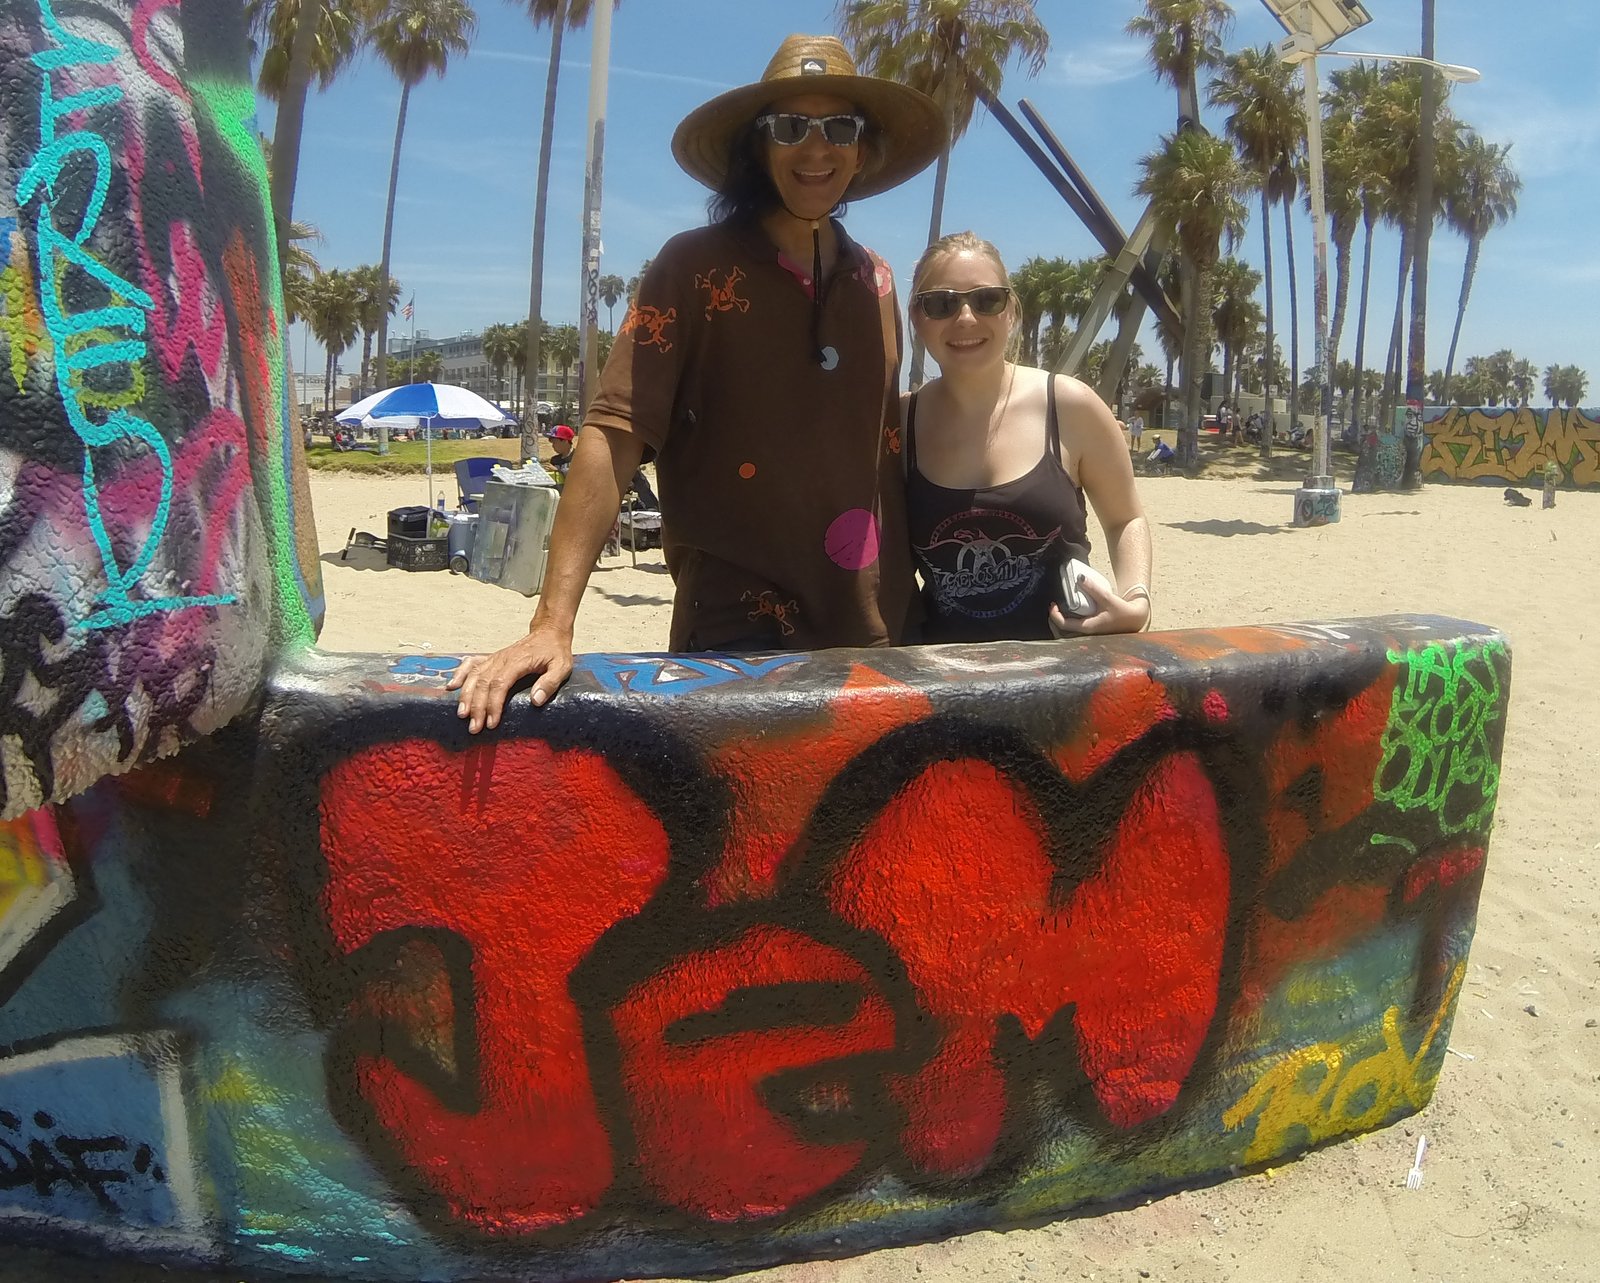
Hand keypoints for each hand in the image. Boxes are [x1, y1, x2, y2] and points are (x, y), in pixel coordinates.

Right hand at [446, 618, 573, 732]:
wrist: (548, 632)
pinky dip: (459, 674)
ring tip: (462, 715)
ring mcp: (494, 658)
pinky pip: (471, 664)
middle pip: (483, 683)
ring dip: (466, 696)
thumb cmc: (555, 651)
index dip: (493, 704)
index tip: (491, 723)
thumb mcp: (562, 666)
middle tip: (474, 727)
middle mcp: (502, 659)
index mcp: (518, 661)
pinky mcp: (491, 658)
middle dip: (477, 706)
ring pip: (474, 676)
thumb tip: (536, 701)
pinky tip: (452, 687)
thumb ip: (550, 683)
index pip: (500, 684)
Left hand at [1048, 564, 1149, 637]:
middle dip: (1053, 622)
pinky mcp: (1092, 633)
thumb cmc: (1122, 611)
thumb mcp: (1107, 598)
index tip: (1053, 604)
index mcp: (1088, 627)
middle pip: (1062, 634)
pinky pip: (1074, 632)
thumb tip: (1079, 578)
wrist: (1136, 619)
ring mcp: (1089, 635)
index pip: (1064, 625)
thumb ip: (1093, 588)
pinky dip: (1068, 625)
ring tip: (1058, 611)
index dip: (1054, 615)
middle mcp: (1087, 634)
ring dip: (1059, 624)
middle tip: (1052, 608)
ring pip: (1067, 635)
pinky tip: (1069, 614)